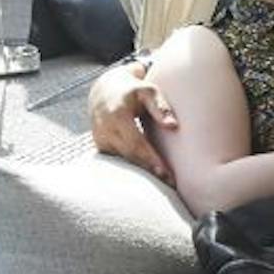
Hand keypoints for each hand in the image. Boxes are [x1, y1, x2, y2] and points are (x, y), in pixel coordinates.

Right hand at [90, 61, 177, 182]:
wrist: (105, 91)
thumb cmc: (133, 91)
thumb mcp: (149, 91)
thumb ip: (161, 107)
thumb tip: (173, 126)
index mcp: (117, 116)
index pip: (135, 143)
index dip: (150, 158)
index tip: (165, 172)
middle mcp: (104, 130)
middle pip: (129, 155)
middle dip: (149, 170)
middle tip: (170, 182)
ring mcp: (100, 139)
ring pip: (123, 160)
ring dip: (142, 172)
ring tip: (164, 183)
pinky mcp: (101, 146)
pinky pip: (118, 160)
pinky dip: (134, 168)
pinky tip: (149, 177)